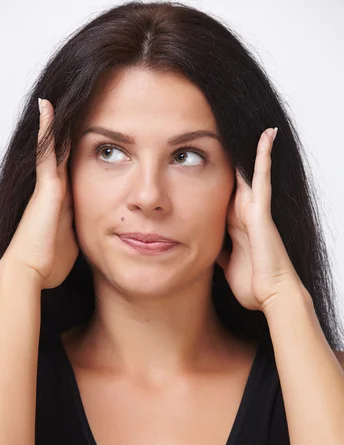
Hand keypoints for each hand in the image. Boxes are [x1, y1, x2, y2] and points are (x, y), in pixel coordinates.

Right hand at [0, 98, 78, 289]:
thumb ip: (81, 231)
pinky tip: (47, 106)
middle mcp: (54, 189)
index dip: (82, 152)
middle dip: (71, 132)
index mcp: (64, 202)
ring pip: (56, 147)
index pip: (74, 170)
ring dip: (58, 124)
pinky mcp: (46, 186)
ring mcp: (49, 185)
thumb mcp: (72, 243)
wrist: (30, 271)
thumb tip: (99, 234)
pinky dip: (48, 129)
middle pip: (64, 153)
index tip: (92, 136)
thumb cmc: (49, 263)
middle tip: (80, 103)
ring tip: (59, 96)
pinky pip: (48, 151)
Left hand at [215, 128, 305, 311]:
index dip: (213, 174)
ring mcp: (255, 210)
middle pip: (234, 176)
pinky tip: (266, 135)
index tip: (203, 156)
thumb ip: (216, 248)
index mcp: (234, 224)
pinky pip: (263, 178)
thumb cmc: (252, 283)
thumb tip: (201, 243)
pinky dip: (264, 157)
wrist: (271, 295)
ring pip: (249, 172)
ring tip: (248, 121)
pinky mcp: (262, 212)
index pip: (221, 191)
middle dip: (227, 155)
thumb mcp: (224, 262)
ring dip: (247, 149)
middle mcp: (245, 213)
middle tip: (218, 129)